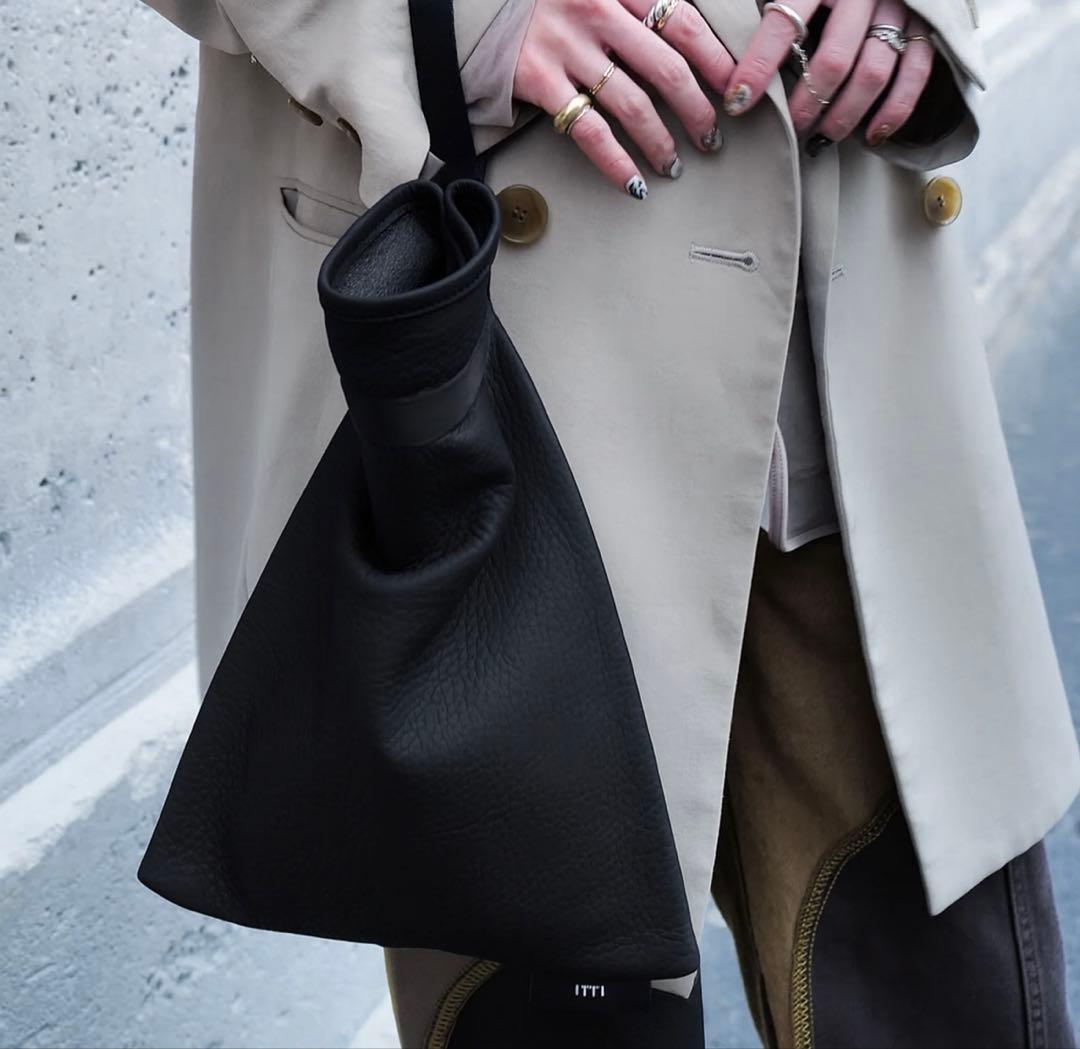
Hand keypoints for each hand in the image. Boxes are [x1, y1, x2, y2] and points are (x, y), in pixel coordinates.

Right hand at [512, 0, 734, 197]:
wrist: (471, 2)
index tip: (735, 89)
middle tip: (712, 137)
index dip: (715, 60)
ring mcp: (567, 46)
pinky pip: (590, 131)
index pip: (682, 21)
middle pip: (666, 68)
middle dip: (697, 110)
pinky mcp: (539, 79)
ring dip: (661, 142)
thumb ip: (631, 5)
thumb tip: (681, 40)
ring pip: (633, 104)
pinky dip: (617, 163)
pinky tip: (635, 184)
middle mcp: (597, 10)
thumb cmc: (541, 0)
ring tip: (674, 165)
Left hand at [722, 0, 937, 148]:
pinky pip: (915, 73)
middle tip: (789, 127)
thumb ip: (771, 11)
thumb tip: (727, 59)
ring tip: (820, 138)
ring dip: (844, 115)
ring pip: (873, 73)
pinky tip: (871, 135)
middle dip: (806, 104)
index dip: (757, 67)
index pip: (782, 23)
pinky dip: (894, 110)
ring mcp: (899, 7)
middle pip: (834, 60)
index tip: (737, 102)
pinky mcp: (928, 24)